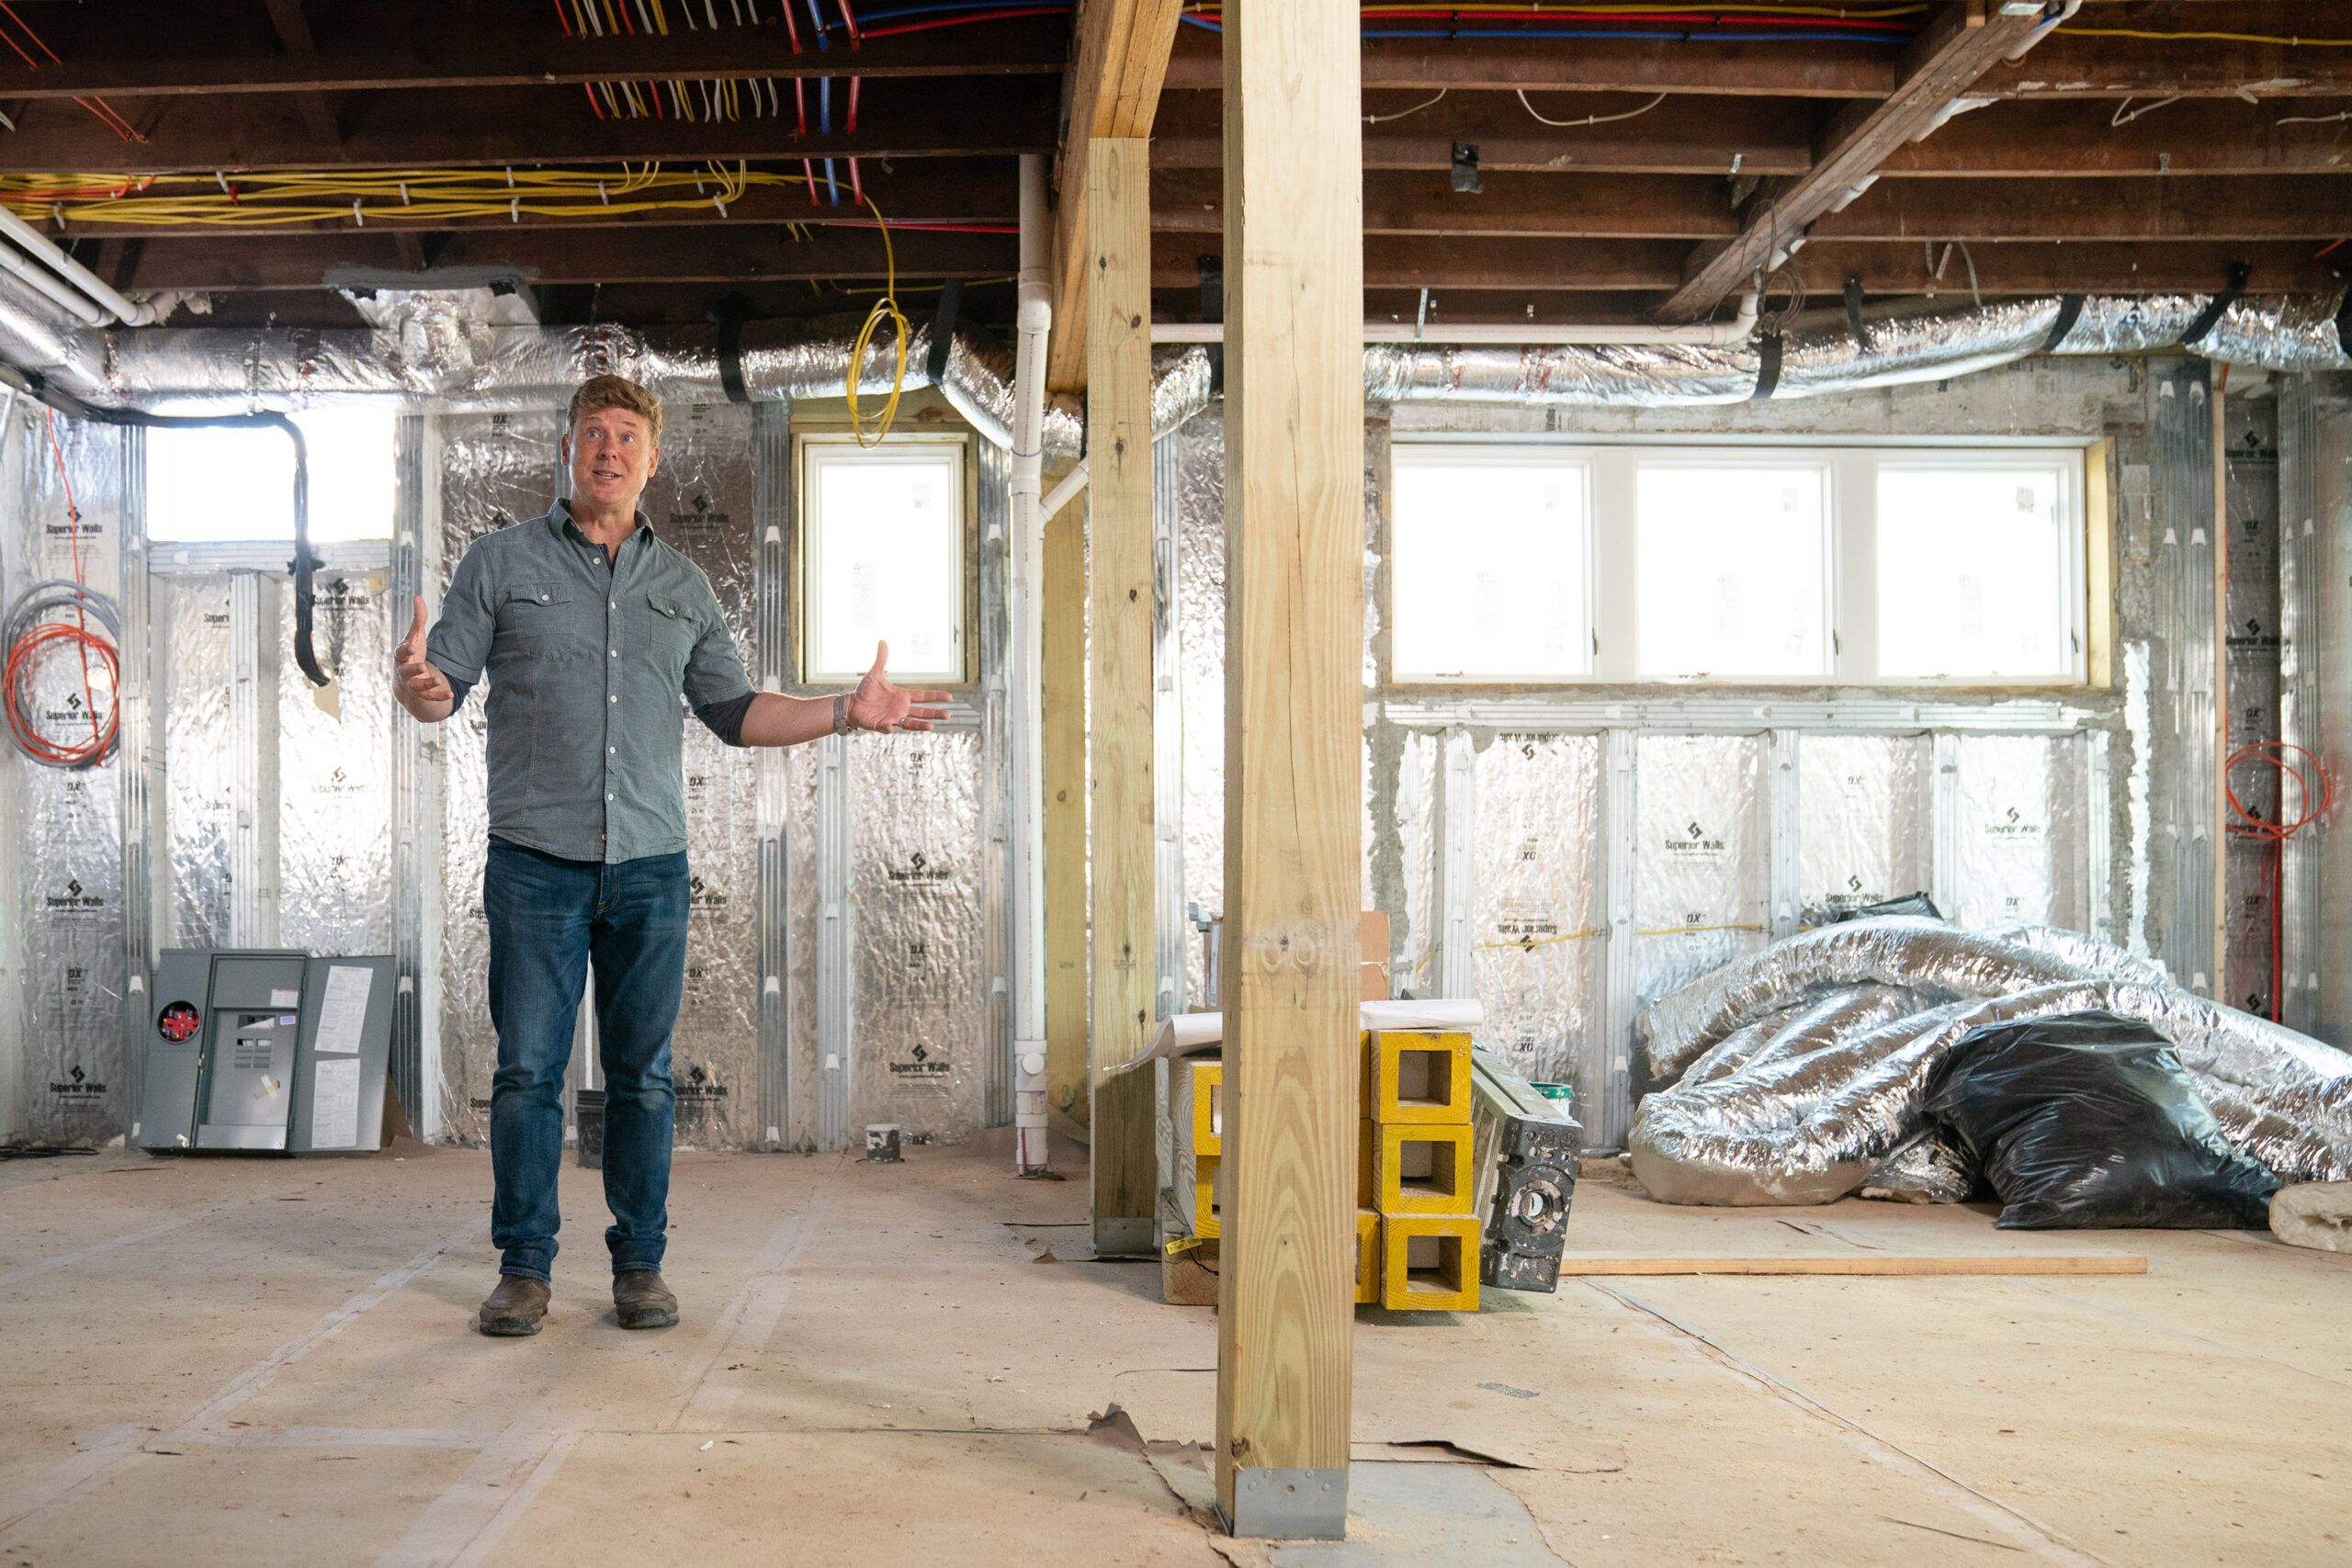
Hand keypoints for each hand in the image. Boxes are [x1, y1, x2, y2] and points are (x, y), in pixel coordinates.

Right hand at [394, 594, 452, 711]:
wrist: (406, 679)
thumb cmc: (411, 653)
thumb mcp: (415, 636)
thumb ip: (418, 618)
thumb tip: (417, 596)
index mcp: (402, 656)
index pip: (401, 653)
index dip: (406, 650)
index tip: (412, 647)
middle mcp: (405, 671)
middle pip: (406, 671)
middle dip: (413, 670)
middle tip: (422, 666)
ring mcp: (412, 684)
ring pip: (417, 686)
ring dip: (427, 683)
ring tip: (438, 680)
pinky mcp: (422, 694)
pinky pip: (429, 697)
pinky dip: (439, 696)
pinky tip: (450, 694)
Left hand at [846, 640, 950, 733]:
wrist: (851, 704)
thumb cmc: (865, 691)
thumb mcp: (875, 674)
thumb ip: (881, 659)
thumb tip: (882, 641)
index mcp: (903, 696)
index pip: (923, 696)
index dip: (936, 696)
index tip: (950, 697)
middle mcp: (901, 708)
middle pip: (923, 711)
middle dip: (935, 713)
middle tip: (948, 715)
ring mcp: (893, 718)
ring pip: (911, 723)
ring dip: (921, 725)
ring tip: (931, 726)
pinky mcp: (883, 725)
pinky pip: (888, 728)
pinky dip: (889, 728)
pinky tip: (891, 726)